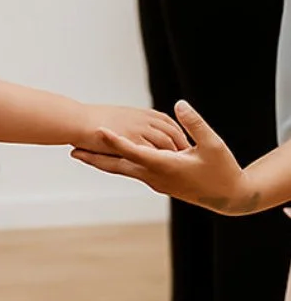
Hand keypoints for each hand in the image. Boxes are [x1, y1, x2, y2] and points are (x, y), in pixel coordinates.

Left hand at [71, 101, 253, 213]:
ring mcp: (154, 181)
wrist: (228, 197)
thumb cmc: (222, 169)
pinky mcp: (158, 182)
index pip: (134, 151)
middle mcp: (154, 176)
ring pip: (122, 170)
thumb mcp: (213, 144)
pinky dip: (117, 163)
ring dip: (102, 161)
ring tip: (81, 152)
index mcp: (165, 166)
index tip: (98, 131)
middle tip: (71, 150)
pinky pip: (132, 171)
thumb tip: (178, 104)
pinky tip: (108, 156)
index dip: (116, 141)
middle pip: (117, 166)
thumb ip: (194, 124)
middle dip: (94, 158)